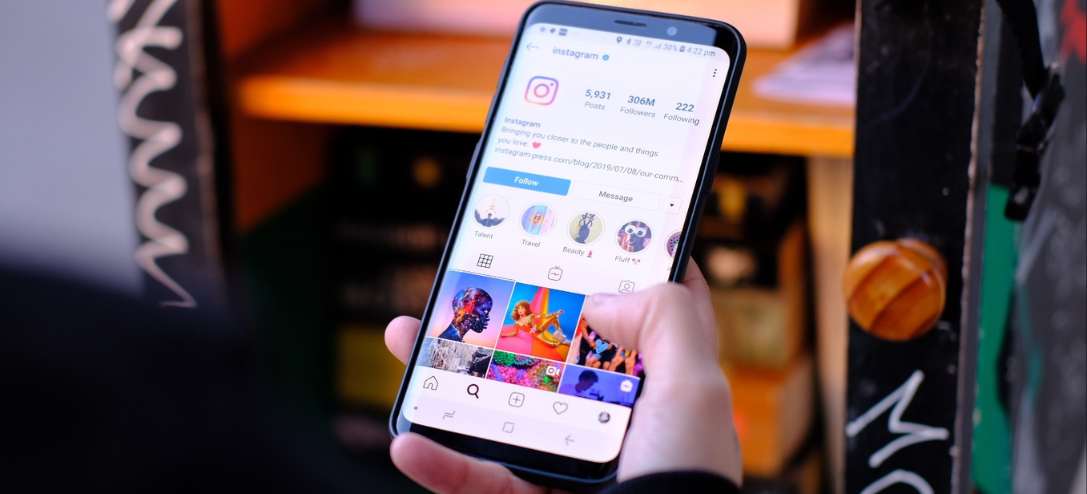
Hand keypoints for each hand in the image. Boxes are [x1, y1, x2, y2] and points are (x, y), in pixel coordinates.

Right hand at [383, 261, 740, 492]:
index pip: (653, 313)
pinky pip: (475, 479)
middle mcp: (616, 417)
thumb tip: (600, 298)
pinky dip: (439, 463)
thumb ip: (665, 320)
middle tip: (469, 279)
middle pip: (551, 349)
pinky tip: (408, 441)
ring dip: (445, 373)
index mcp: (663, 386)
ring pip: (497, 403)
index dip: (625, 270)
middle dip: (505, 312)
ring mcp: (571, 459)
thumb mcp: (696, 389)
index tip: (590, 230)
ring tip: (404, 337)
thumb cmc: (687, 482)